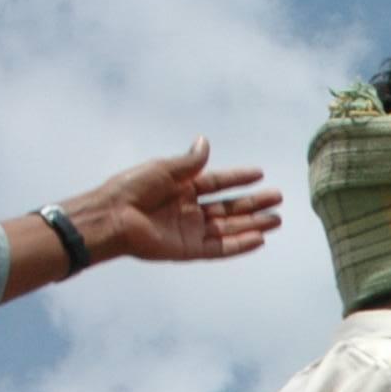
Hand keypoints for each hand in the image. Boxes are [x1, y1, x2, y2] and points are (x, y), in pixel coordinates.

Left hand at [67, 139, 282, 268]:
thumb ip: (190, 161)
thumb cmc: (132, 188)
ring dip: (253, 224)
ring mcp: (191, 231)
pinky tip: (259, 239)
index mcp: (183, 187)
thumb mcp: (164, 168)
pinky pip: (220, 248)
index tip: (260, 174)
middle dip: (254, 203)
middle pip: (229, 207)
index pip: (218, 182)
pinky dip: (239, 245)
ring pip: (229, 228)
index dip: (239, 178)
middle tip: (278, 198)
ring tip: (277, 220)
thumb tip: (205, 141)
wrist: (113, 217)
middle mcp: (190, 209)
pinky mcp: (189, 250)